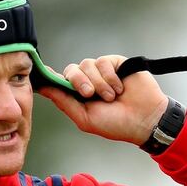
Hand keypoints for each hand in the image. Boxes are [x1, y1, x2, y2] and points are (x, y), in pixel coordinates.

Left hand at [37, 55, 169, 145]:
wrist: (144, 119)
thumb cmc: (115, 124)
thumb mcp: (85, 118)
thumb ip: (64, 102)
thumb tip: (44, 88)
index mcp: (78, 95)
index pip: (60, 80)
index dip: (51, 77)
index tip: (41, 74)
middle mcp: (88, 80)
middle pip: (71, 70)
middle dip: (78, 82)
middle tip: (89, 95)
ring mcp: (101, 71)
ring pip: (87, 64)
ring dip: (98, 83)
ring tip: (111, 97)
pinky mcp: (115, 63)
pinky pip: (103, 62)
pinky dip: (110, 77)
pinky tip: (119, 88)